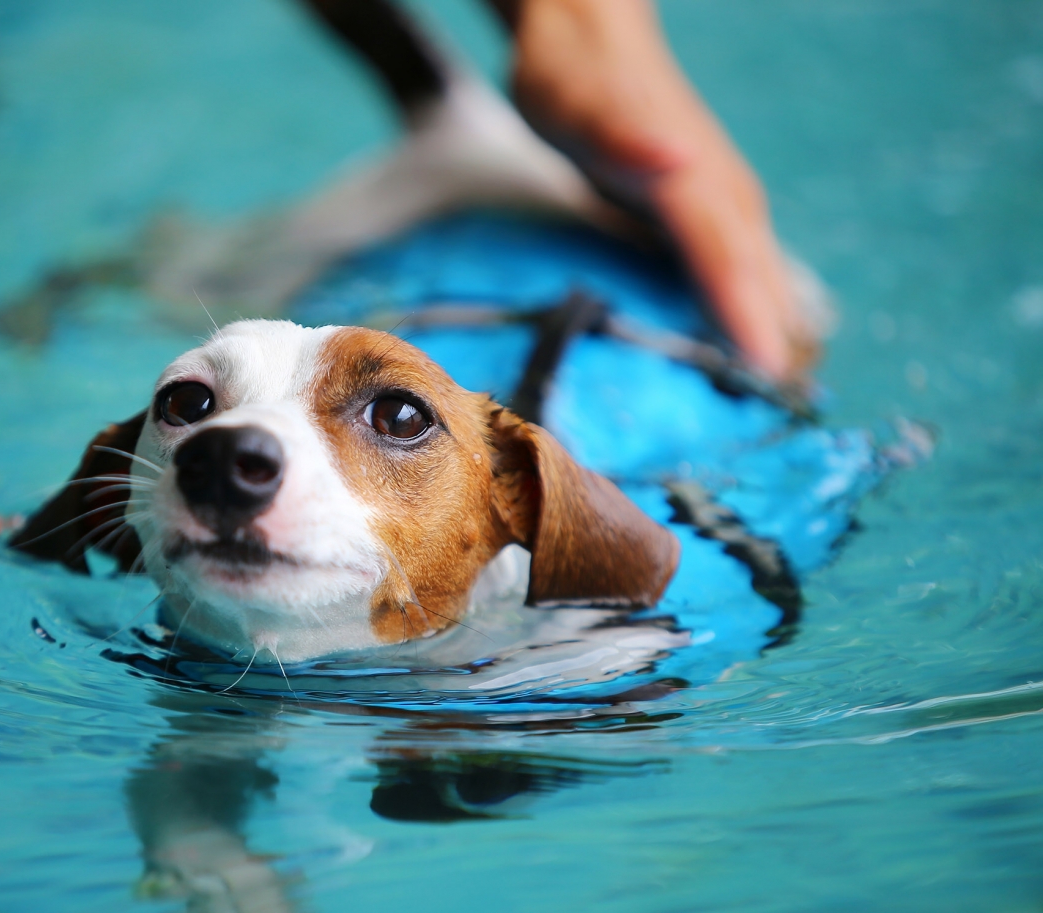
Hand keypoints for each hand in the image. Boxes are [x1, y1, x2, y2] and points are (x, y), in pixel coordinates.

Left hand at [508, 0, 816, 381]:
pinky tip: (733, 365)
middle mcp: (726, 206)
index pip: (733, 267)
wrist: (587, 39)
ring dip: (763, 348)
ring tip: (766, 415)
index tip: (769, 381)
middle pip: (761, 291)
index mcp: (702, 188)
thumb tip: (678, 160)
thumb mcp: (595, 109)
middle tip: (773, 428)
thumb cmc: (583, 82)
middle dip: (769, 356)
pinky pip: (734, 284)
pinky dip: (740, 325)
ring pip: (758, 290)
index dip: (749, 324)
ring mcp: (721, 214)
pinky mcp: (703, 224)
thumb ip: (634, 140)